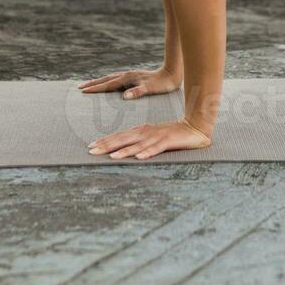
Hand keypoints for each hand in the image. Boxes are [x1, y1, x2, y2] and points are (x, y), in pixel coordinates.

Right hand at [79, 65, 180, 98]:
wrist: (172, 73)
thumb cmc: (162, 84)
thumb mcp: (151, 89)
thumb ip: (138, 92)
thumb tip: (124, 96)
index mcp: (128, 79)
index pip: (108, 85)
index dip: (95, 88)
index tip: (83, 91)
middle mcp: (127, 75)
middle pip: (106, 80)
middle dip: (93, 84)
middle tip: (80, 88)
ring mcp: (130, 75)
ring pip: (110, 78)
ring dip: (99, 81)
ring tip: (90, 84)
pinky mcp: (134, 77)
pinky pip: (116, 79)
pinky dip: (108, 81)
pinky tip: (109, 84)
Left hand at [88, 119, 211, 159]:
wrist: (193, 127)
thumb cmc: (170, 134)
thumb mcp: (150, 137)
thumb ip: (137, 142)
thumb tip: (120, 150)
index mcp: (140, 131)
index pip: (119, 136)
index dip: (104, 141)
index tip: (90, 147)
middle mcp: (145, 132)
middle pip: (123, 139)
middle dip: (107, 146)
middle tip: (91, 152)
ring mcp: (156, 136)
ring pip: (137, 145)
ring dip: (124, 151)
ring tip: (112, 157)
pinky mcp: (168, 141)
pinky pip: (156, 148)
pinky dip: (147, 152)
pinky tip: (139, 157)